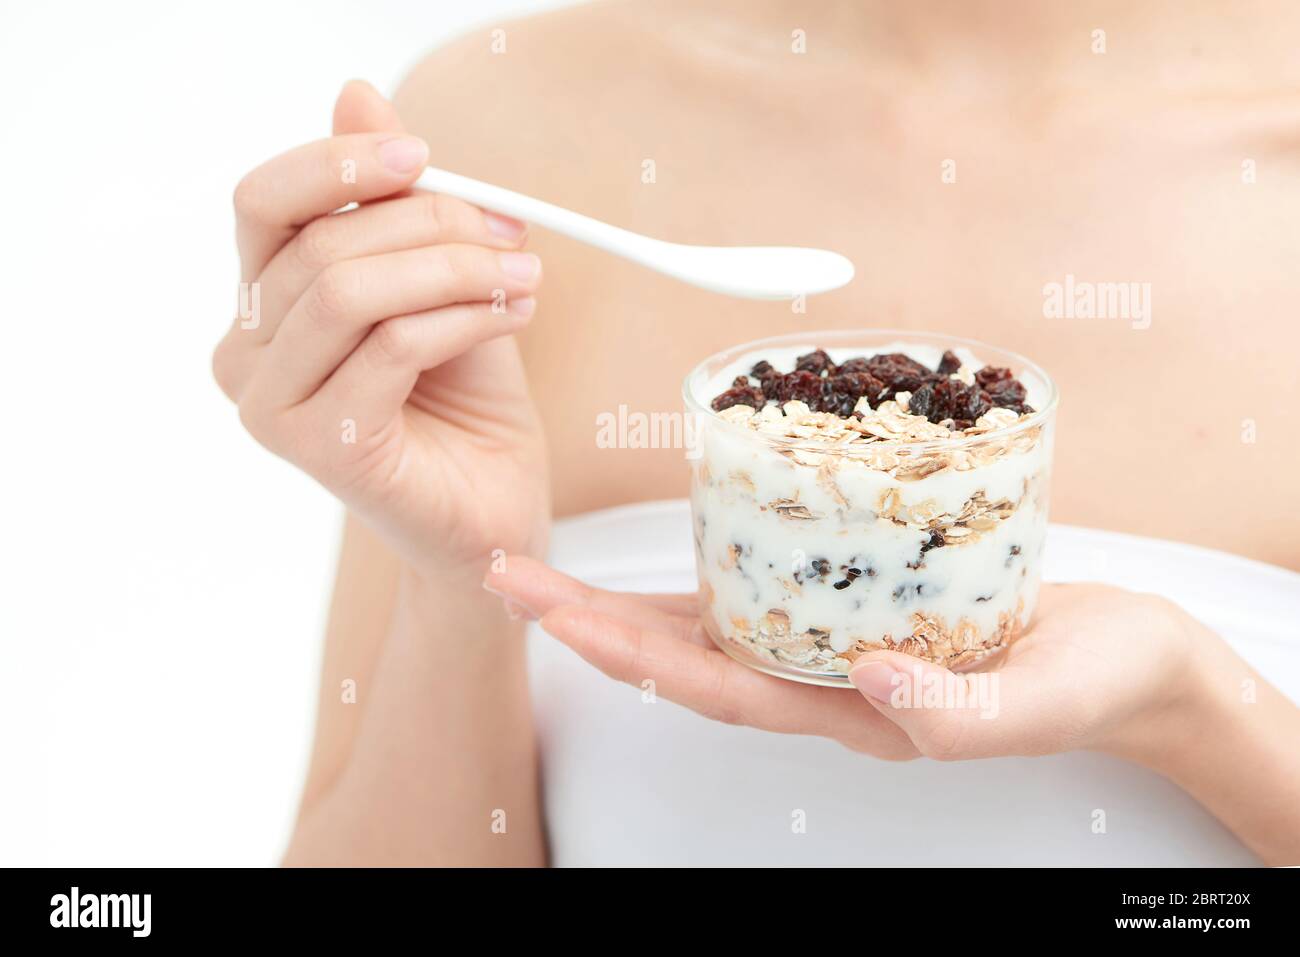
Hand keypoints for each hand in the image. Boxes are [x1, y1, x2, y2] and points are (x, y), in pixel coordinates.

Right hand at [213, 81, 549, 572]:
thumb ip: (392, 203)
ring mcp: (272, 408)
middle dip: (432, 221)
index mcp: (260, 306)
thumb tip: (356, 93)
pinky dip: (464, 318)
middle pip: (320, 245)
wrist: (491, 509)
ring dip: (456, 268)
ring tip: (522, 274)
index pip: (263, 204)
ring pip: (352, 291)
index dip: (339, 164)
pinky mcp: (321, 447)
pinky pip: (393, 346)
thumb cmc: (461, 400)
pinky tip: (513, 315)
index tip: (422, 152)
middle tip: (512, 232)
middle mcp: (245, 356)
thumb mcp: (436, 281)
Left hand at [483, 557, 1201, 762]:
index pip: (712, 685)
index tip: (550, 612)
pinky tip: (680, 523)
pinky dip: (713, 549)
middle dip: (593, 615)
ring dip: (631, 588)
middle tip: (511, 570)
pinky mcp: (857, 595)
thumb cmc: (1093, 684)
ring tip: (559, 555)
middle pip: (685, 649)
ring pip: (711, 614)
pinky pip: (765, 574)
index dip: (625, 651)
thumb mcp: (1039, 704)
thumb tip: (865, 675)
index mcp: (847, 711)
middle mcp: (821, 675)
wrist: (1131, 658)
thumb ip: (957, 712)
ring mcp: (833, 637)